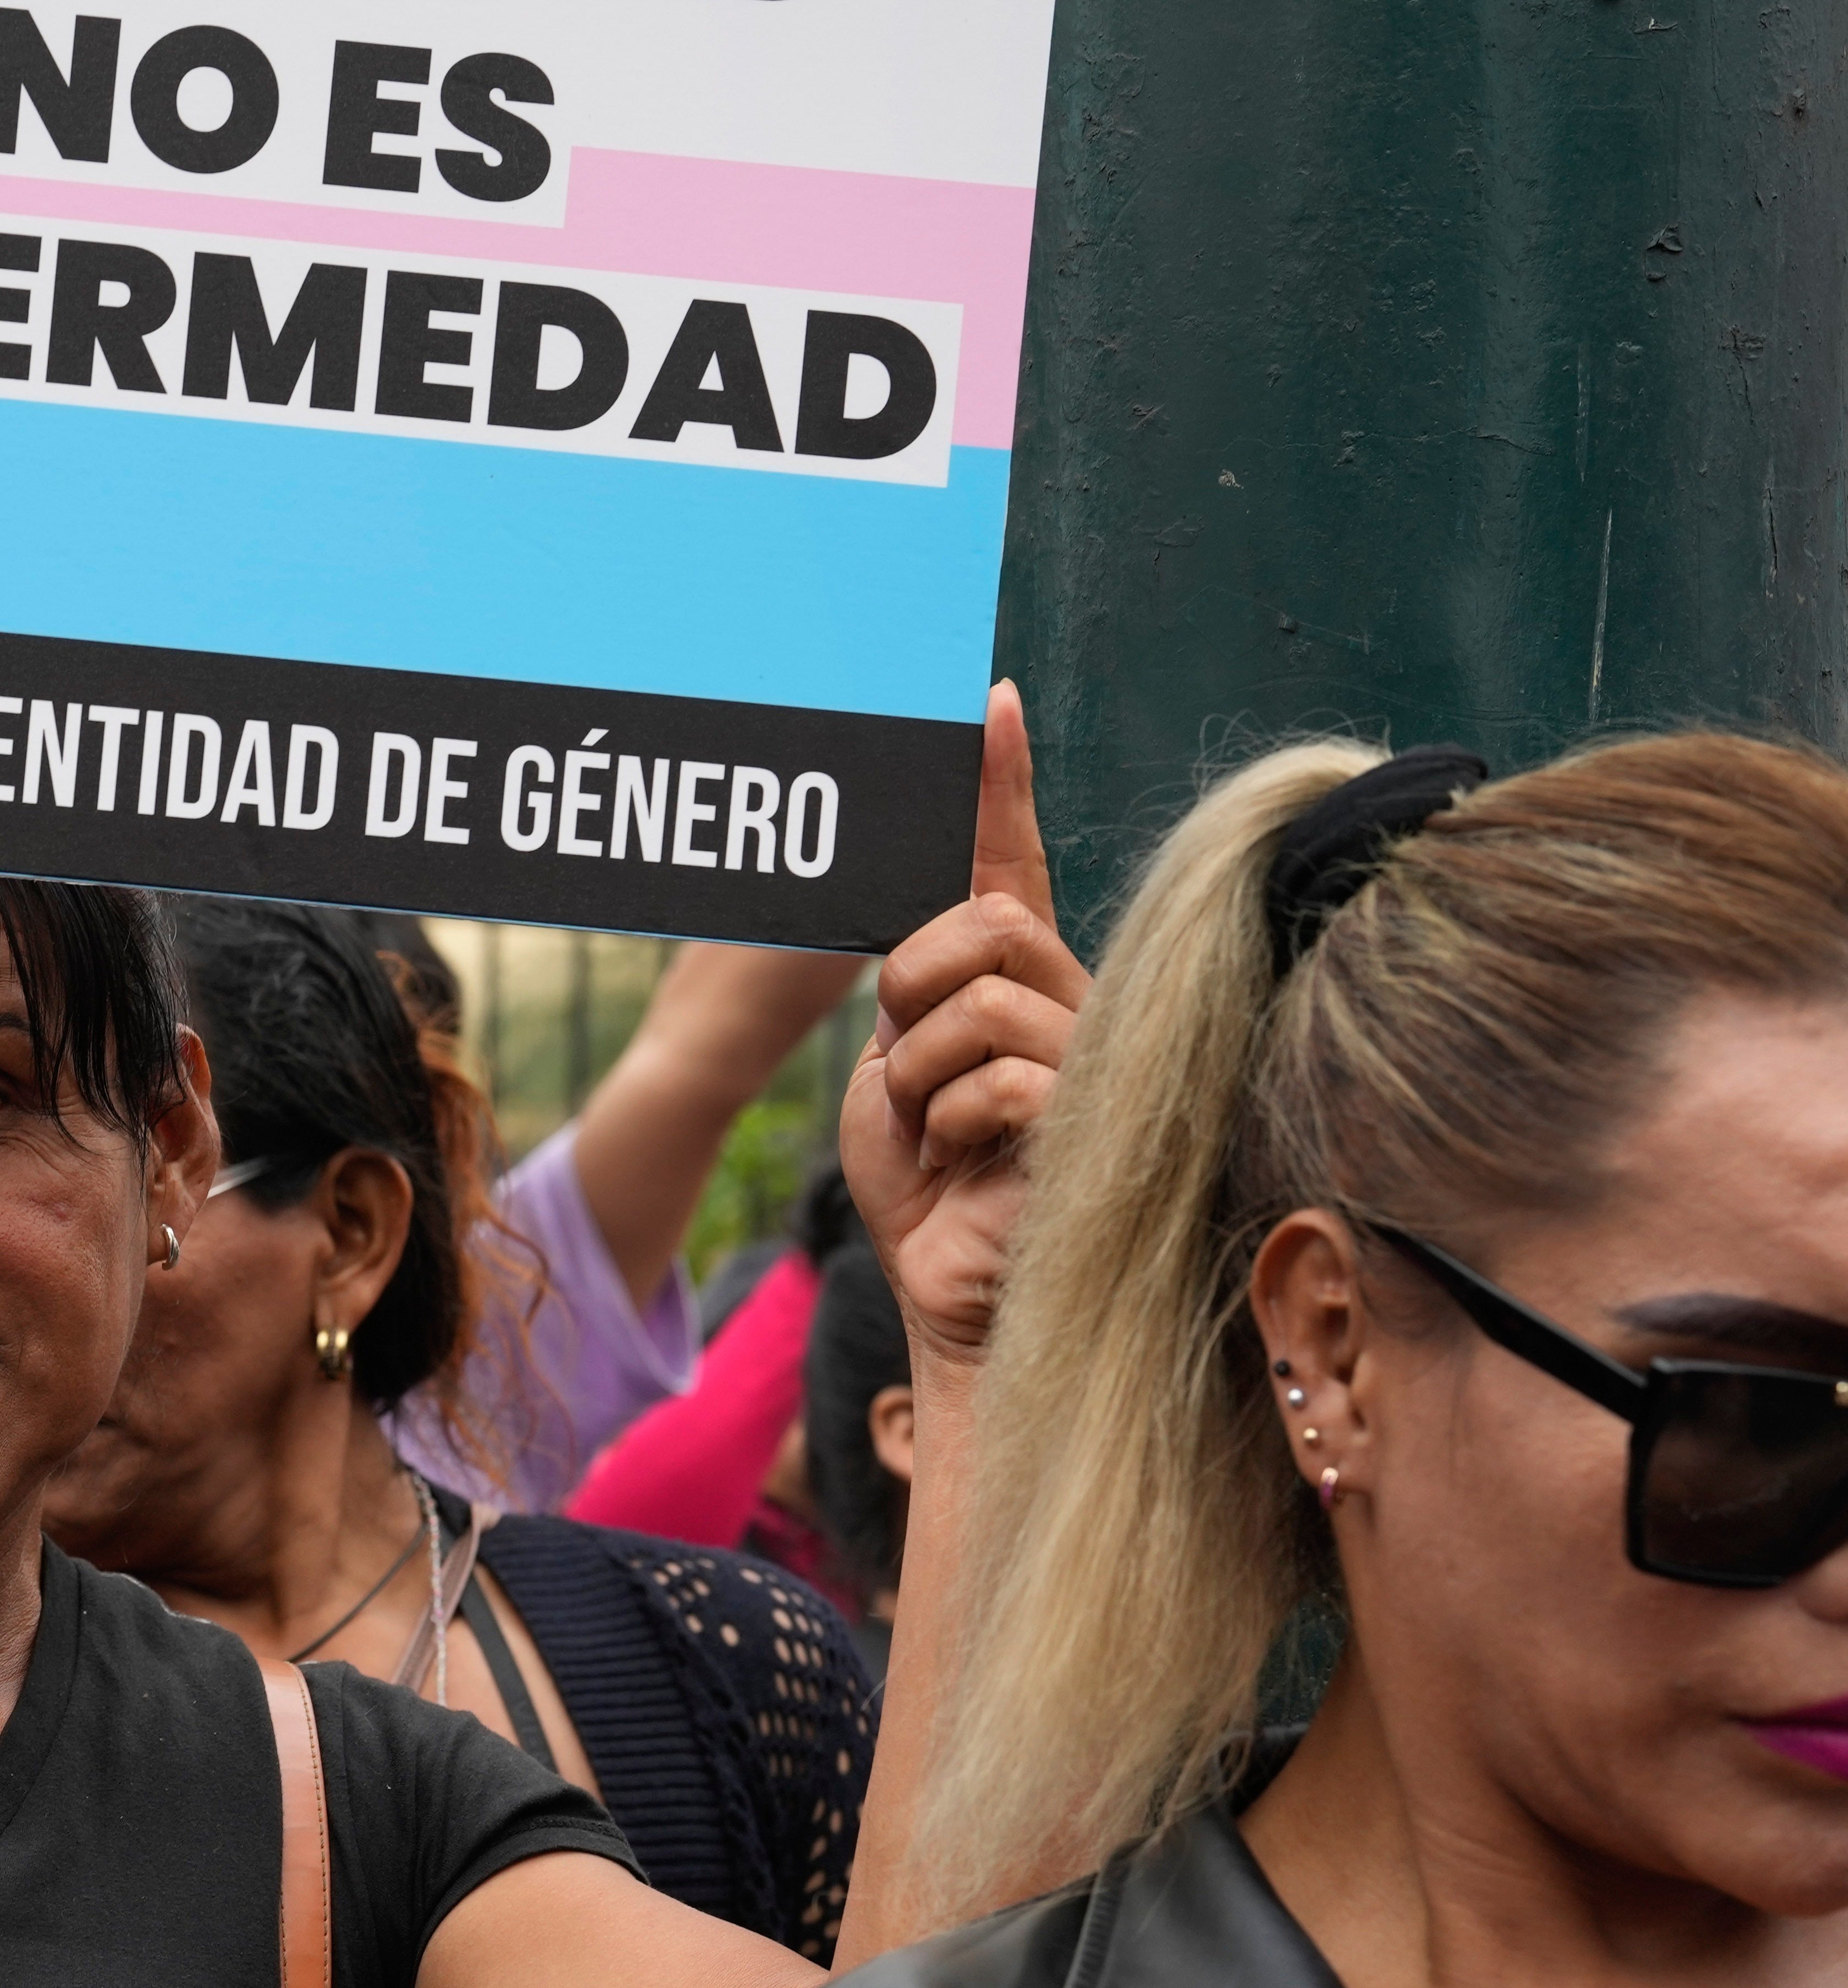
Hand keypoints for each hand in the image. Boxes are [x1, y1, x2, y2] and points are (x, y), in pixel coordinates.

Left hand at [841, 682, 1087, 1369]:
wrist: (952, 1289)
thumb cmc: (926, 1183)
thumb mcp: (892, 1067)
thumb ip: (910, 991)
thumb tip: (918, 923)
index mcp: (1013, 979)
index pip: (1004, 862)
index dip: (995, 783)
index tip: (986, 699)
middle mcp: (1071, 1000)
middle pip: (983, 923)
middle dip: (913, 991)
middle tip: (906, 1070)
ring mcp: (1094, 1057)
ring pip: (983, 998)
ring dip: (920, 1073)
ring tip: (934, 1130)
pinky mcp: (1096, 1116)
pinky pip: (998, 1077)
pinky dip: (950, 1124)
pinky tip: (967, 1163)